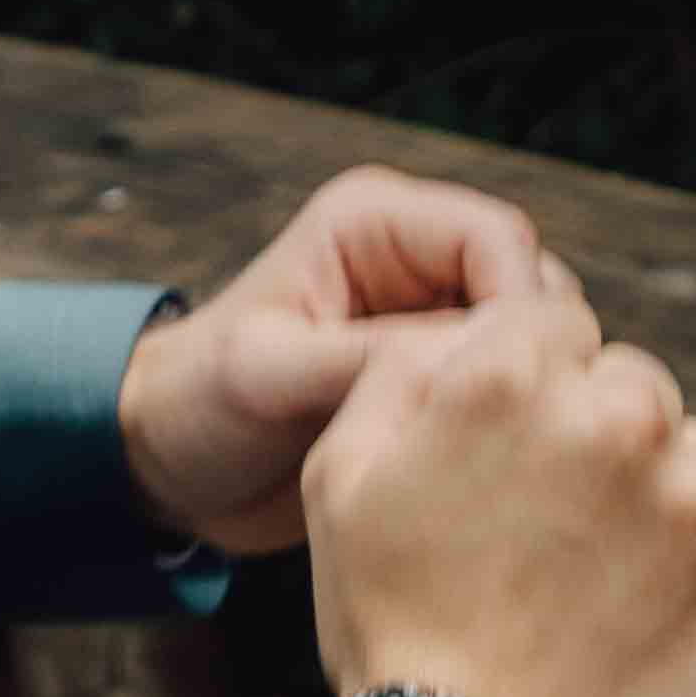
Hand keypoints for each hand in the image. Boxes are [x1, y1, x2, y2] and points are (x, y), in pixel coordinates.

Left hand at [117, 162, 564, 556]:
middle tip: (517, 434)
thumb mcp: (272, 374)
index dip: (524, 308)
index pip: (497, 238)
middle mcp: (413, 258)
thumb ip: (371, 358)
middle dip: (531, 354)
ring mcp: (428, 318)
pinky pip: (501, 390)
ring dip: (521, 393)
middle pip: (530, 285)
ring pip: (526, 342)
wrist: (164, 465)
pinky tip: (486, 473)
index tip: (520, 388)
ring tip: (501, 459)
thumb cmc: (196, 403)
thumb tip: (481, 361)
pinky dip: (504, 425)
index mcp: (374, 223)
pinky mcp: (432, 375)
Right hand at [299, 287, 695, 696]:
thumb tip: (468, 328)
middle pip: (629, 381)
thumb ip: (402, 369)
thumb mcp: (340, 478)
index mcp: (510, 376)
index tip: (512, 467)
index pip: (553, 324)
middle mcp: (616, 414)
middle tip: (551, 538)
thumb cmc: (397, 633)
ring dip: (663, 488)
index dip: (529, 392)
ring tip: (605, 582)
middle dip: (595, 440)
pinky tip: (685, 575)